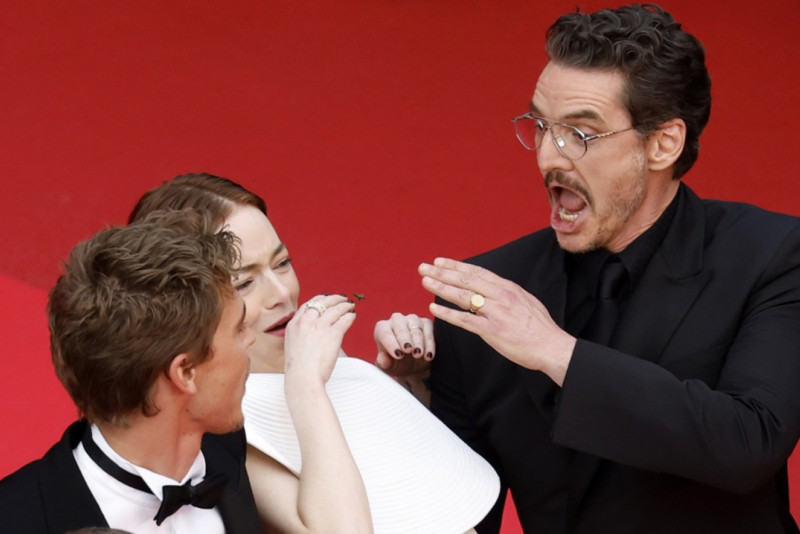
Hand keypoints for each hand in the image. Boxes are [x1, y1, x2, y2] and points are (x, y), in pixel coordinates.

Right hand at [284, 294, 355, 385]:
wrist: (302, 377)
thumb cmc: (298, 368)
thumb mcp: (292, 345)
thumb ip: (300, 334)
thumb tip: (310, 333)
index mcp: (294, 324)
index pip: (308, 305)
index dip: (319, 300)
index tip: (326, 299)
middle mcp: (306, 321)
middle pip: (323, 302)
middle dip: (334, 299)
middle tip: (342, 298)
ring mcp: (320, 326)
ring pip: (336, 309)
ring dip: (345, 305)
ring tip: (350, 305)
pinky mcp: (333, 333)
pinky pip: (345, 320)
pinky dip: (350, 316)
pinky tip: (352, 316)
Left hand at [374, 313, 433, 376]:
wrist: (413, 366)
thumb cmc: (397, 364)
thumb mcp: (389, 367)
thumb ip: (384, 363)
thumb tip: (382, 359)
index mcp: (382, 329)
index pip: (384, 334)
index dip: (391, 344)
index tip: (398, 355)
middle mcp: (396, 321)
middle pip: (400, 327)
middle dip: (405, 339)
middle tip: (409, 350)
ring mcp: (412, 320)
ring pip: (415, 328)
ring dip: (418, 342)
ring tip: (419, 355)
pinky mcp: (426, 323)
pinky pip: (429, 331)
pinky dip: (429, 344)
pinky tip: (429, 355)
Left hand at [418, 258, 575, 385]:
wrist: (551, 346)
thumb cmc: (539, 327)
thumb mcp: (525, 300)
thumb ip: (506, 294)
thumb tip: (492, 289)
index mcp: (508, 288)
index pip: (477, 272)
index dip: (456, 266)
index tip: (440, 262)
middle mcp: (500, 296)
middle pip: (465, 280)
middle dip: (442, 272)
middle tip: (423, 267)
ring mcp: (495, 312)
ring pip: (462, 297)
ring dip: (441, 288)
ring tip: (425, 282)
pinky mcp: (491, 330)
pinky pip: (465, 320)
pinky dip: (448, 314)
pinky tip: (434, 309)